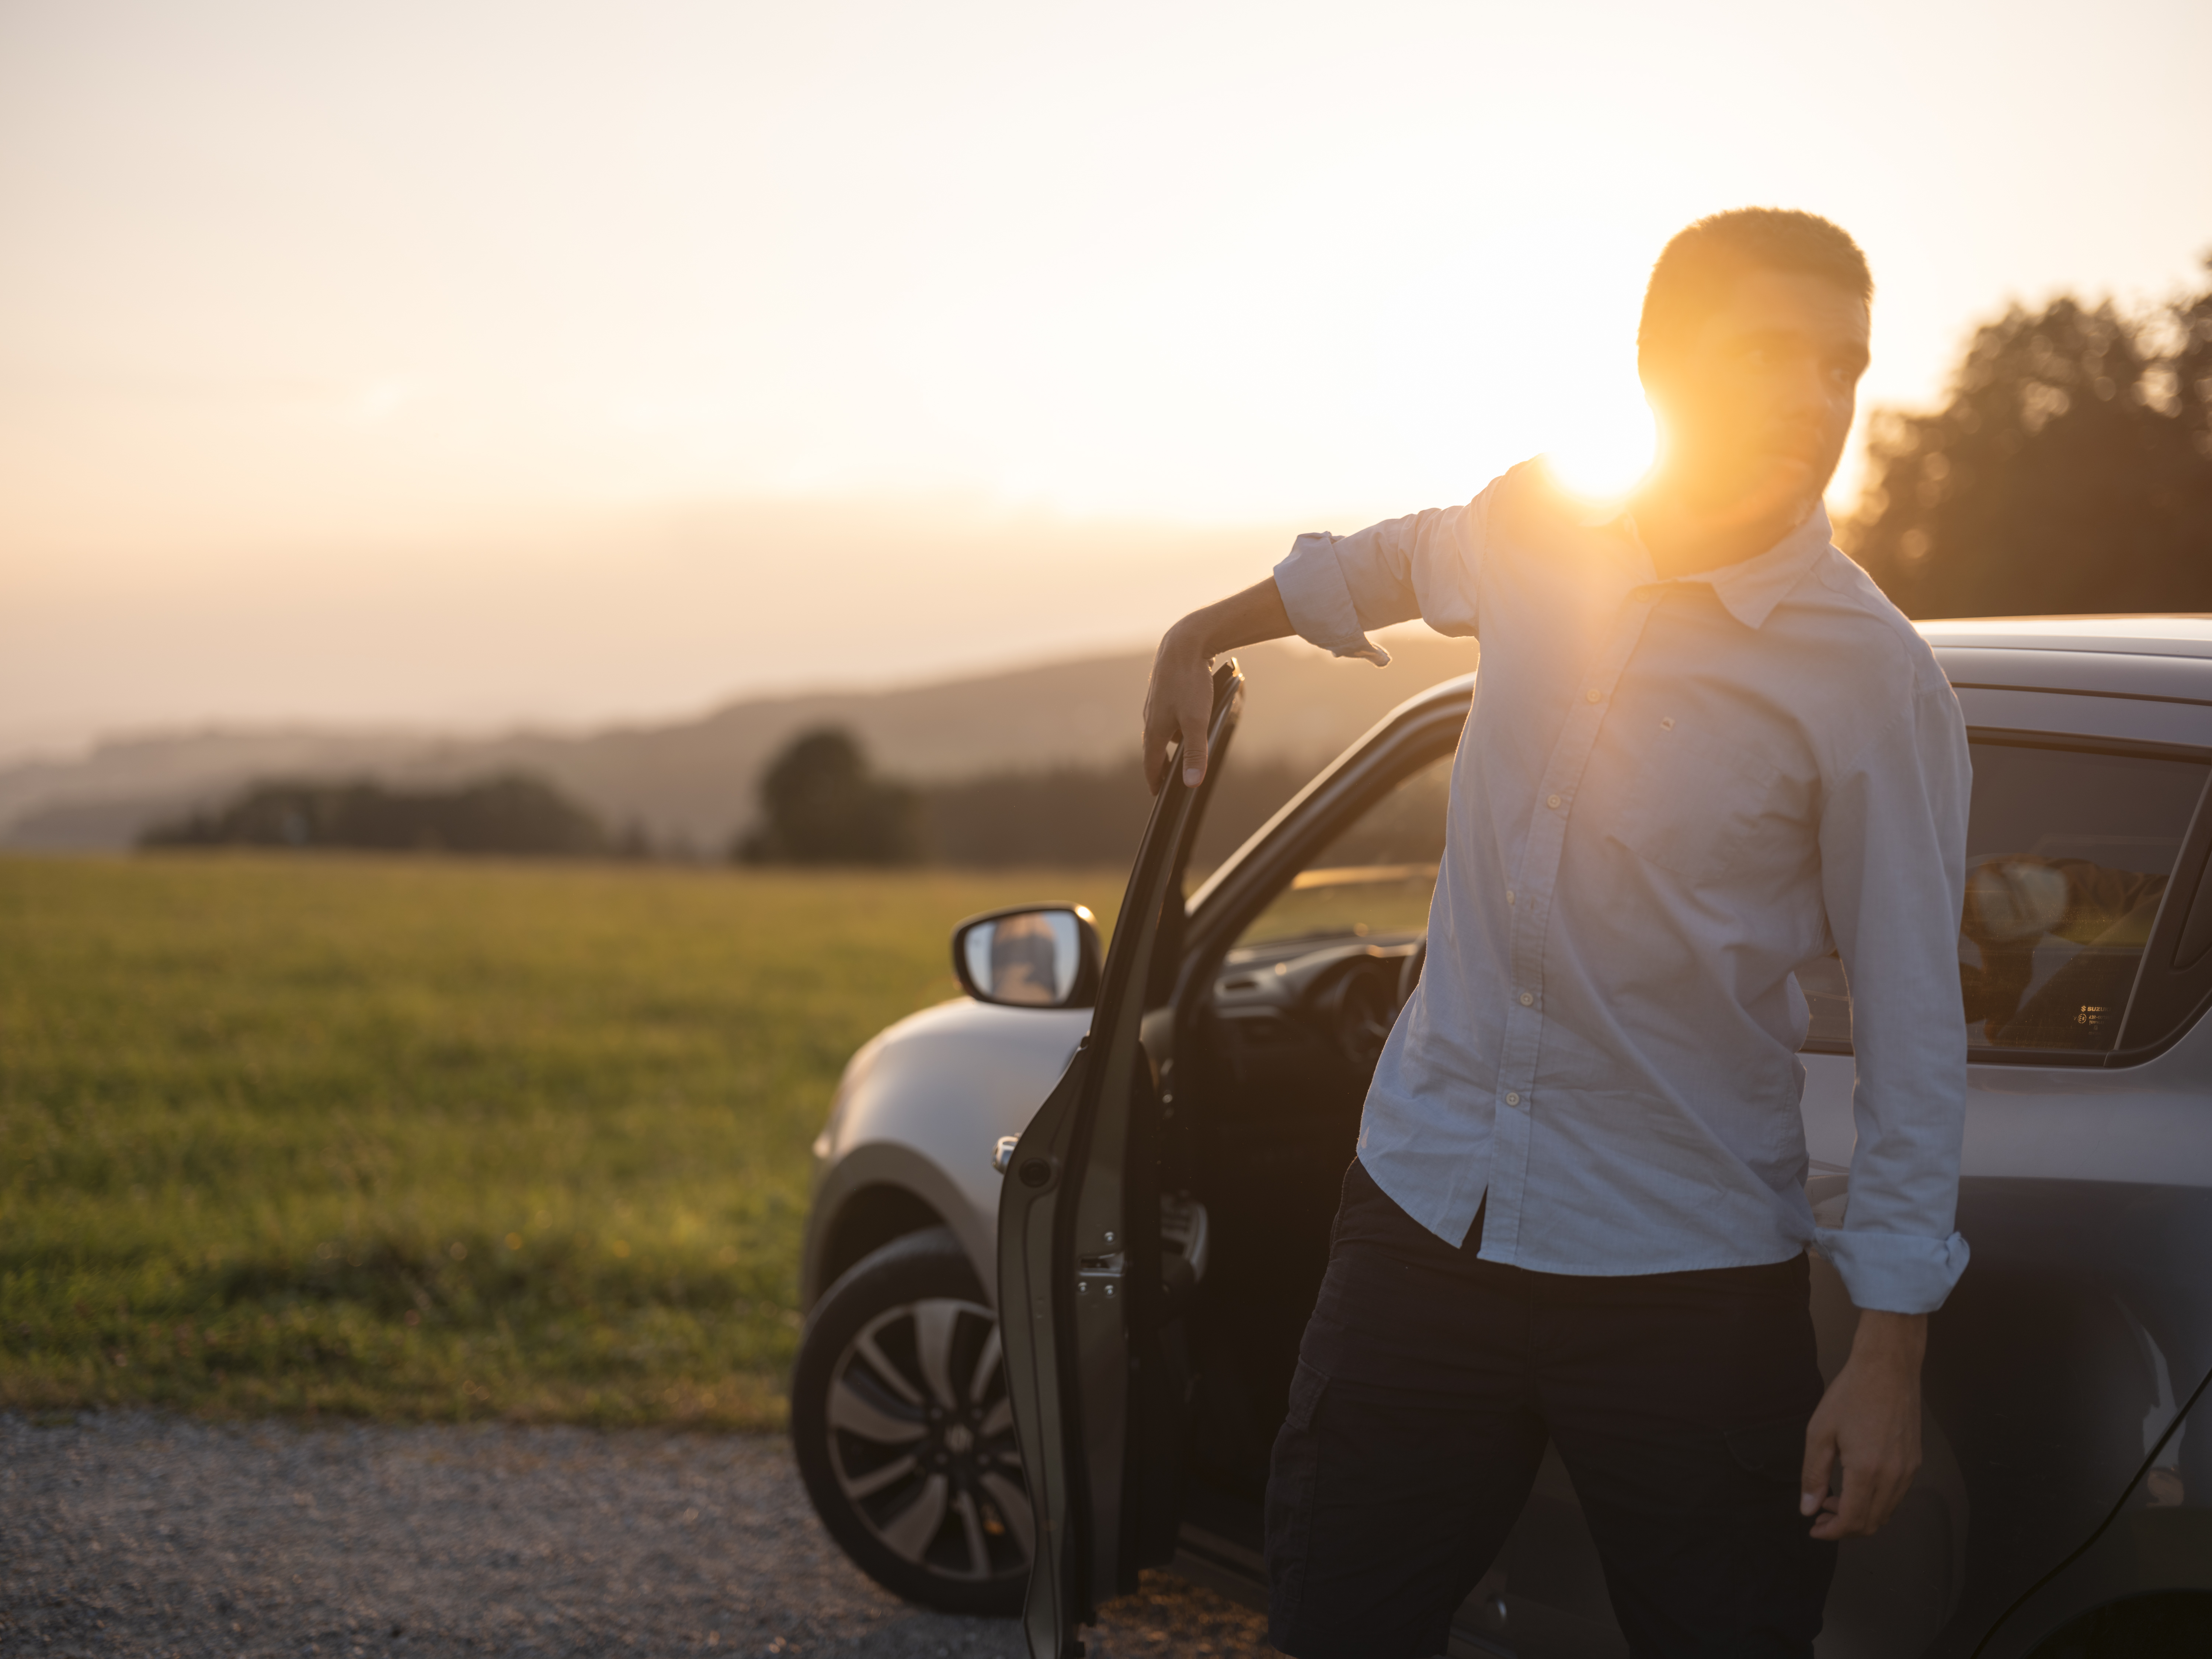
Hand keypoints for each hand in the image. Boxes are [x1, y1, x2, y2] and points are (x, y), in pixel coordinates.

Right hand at [1142, 618, 1219, 796]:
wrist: (1184, 643)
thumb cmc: (1190, 682)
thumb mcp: (1196, 721)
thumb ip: (1195, 753)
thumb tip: (1191, 783)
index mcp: (1154, 729)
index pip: (1151, 763)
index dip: (1155, 780)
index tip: (1157, 793)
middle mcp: (1151, 717)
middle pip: (1154, 748)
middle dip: (1161, 765)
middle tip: (1167, 779)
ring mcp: (1157, 703)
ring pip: (1161, 730)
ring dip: (1168, 744)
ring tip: (1179, 754)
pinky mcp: (1165, 691)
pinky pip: (1168, 714)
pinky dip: (1175, 725)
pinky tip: (1187, 722)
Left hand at [1800, 1310, 1924, 1539]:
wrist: (1888, 1369)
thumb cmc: (1853, 1393)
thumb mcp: (1820, 1433)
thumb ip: (1813, 1474)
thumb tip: (1808, 1508)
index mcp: (1868, 1471)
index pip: (1852, 1521)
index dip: (1831, 1532)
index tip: (1815, 1528)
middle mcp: (1894, 1476)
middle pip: (1872, 1523)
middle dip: (1844, 1527)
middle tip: (1821, 1514)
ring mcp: (1908, 1470)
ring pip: (1886, 1512)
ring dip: (1860, 1515)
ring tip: (1833, 1499)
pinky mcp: (1914, 1462)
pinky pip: (1896, 1496)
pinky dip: (1875, 1501)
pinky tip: (1855, 1486)